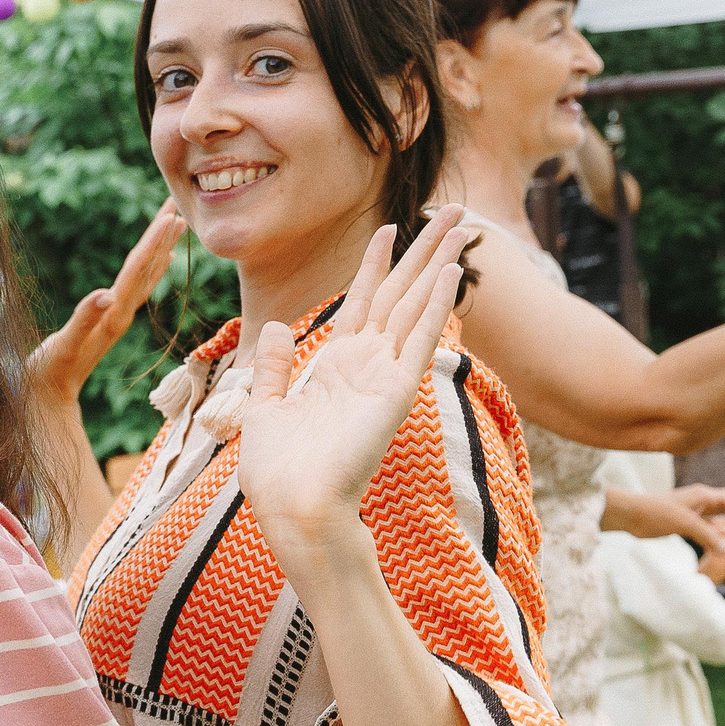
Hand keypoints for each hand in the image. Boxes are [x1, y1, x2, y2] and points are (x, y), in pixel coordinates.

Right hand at [27, 203, 181, 405]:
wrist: (48, 402)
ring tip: (175, 222)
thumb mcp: (63, 347)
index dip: (153, 242)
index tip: (171, 216)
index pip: (137, 271)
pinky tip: (160, 260)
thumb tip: (105, 295)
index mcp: (112, 315)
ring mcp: (116, 318)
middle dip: (162, 237)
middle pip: (147, 268)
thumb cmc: (48, 375)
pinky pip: (136, 288)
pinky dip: (149, 269)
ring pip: (144, 275)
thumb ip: (83, 321)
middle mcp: (120, 314)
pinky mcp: (109, 321)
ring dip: (160, 248)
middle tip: (177, 205)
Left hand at [237, 208, 472, 549]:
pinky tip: (450, 273)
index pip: (361, 303)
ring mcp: (385, 378)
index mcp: (334, 369)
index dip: (375, 264)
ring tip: (460, 226)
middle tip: (452, 214)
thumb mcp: (264, 408)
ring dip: (437, 264)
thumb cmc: (278, 474)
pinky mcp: (397, 393)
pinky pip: (420, 340)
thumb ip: (272, 368)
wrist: (294, 511)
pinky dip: (436, 305)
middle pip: (399, 295)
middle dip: (423, 253)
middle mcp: (365, 367)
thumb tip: (274, 326)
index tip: (390, 228)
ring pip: (416, 306)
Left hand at [660, 485, 724, 583]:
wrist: (631, 514)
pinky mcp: (682, 518)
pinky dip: (716, 523)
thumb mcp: (686, 524)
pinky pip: (705, 519)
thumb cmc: (657, 513)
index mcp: (703, 495)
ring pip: (717, 508)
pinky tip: (718, 527)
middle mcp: (699, 499)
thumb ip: (709, 537)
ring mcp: (691, 508)